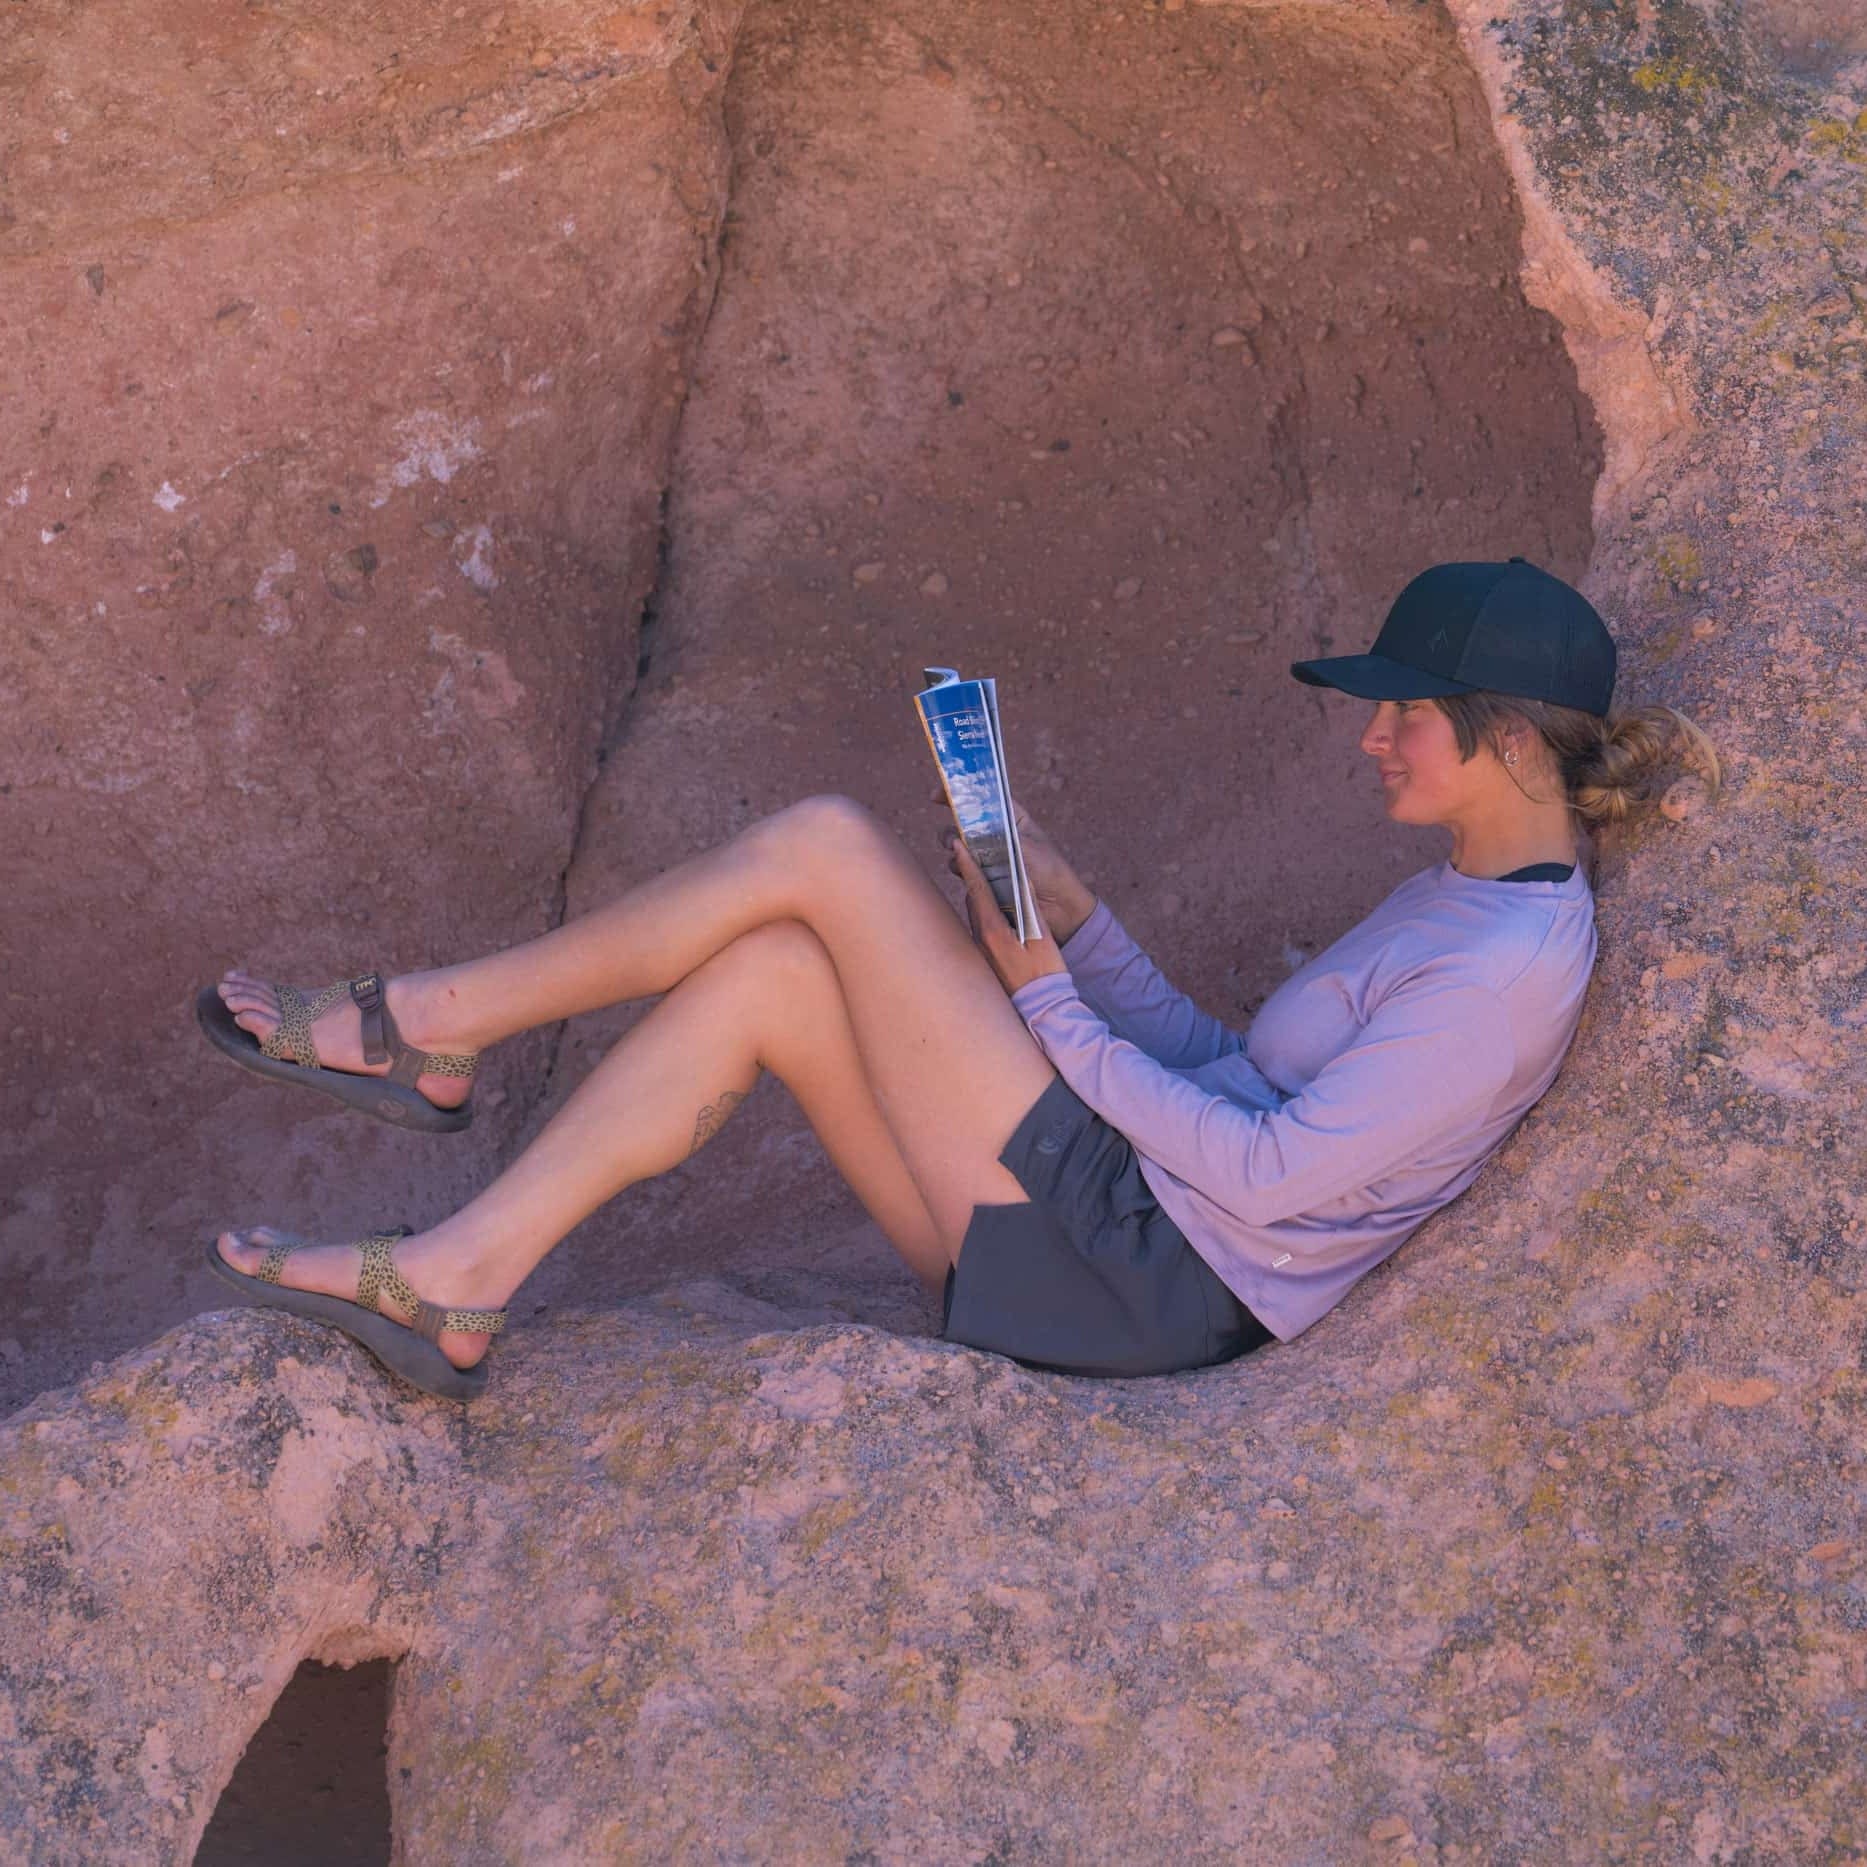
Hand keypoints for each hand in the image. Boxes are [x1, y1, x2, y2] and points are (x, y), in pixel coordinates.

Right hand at [931, 792, 1097, 945]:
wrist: (1060, 908)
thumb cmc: (1051, 871)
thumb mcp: (1027, 847)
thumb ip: (1000, 837)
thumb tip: (970, 830)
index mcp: (1011, 819)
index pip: (983, 799)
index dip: (959, 794)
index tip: (936, 796)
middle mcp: (998, 836)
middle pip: (964, 823)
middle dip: (952, 828)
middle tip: (950, 840)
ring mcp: (991, 857)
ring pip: (961, 848)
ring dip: (955, 851)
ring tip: (958, 860)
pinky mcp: (987, 878)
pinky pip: (965, 869)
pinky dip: (960, 869)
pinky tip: (965, 874)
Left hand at [947, 835, 1067, 996]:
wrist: (1042, 1008)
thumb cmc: (1045, 973)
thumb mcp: (1042, 936)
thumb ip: (1029, 906)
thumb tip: (1022, 880)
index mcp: (992, 930)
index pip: (976, 889)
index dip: (968, 865)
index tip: (957, 844)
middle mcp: (980, 940)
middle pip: (973, 899)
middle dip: (973, 877)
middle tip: (973, 854)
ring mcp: (980, 951)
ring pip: (976, 914)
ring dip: (980, 896)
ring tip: (987, 878)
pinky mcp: (985, 959)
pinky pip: (981, 928)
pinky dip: (986, 913)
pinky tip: (997, 911)